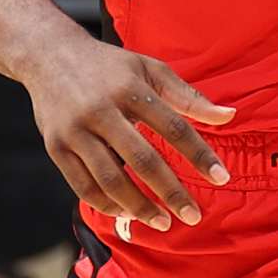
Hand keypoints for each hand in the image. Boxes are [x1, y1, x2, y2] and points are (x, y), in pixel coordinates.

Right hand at [27, 29, 234, 227]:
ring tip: (161, 221)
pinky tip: (126, 213)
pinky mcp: (55, 147)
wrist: (47, 55)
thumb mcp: (149, 69)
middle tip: (193, 216)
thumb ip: (188, 97)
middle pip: (142, 161)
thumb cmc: (108, 66)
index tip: (221, 178)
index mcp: (130, 89)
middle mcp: (101, 110)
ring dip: (139, 206)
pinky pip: (83, 186)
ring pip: (110, 180)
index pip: (174, 128)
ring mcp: (75, 131)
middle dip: (170, 192)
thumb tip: (229, 116)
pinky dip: (106, 204)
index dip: (199, 155)